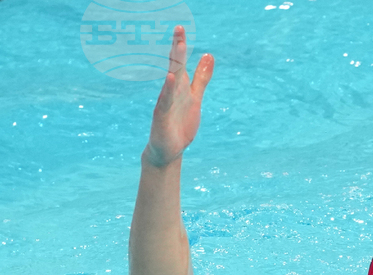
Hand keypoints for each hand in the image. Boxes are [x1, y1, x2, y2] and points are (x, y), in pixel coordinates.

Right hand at [145, 25, 213, 167]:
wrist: (169, 150)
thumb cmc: (180, 123)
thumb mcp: (195, 97)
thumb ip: (201, 78)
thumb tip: (209, 55)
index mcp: (179, 86)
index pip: (179, 62)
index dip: (181, 45)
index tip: (181, 27)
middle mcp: (171, 91)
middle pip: (174, 65)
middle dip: (177, 48)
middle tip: (179, 28)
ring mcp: (165, 102)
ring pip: (170, 79)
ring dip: (174, 63)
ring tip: (178, 46)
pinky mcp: (162, 116)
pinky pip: (165, 101)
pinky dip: (168, 89)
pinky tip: (171, 78)